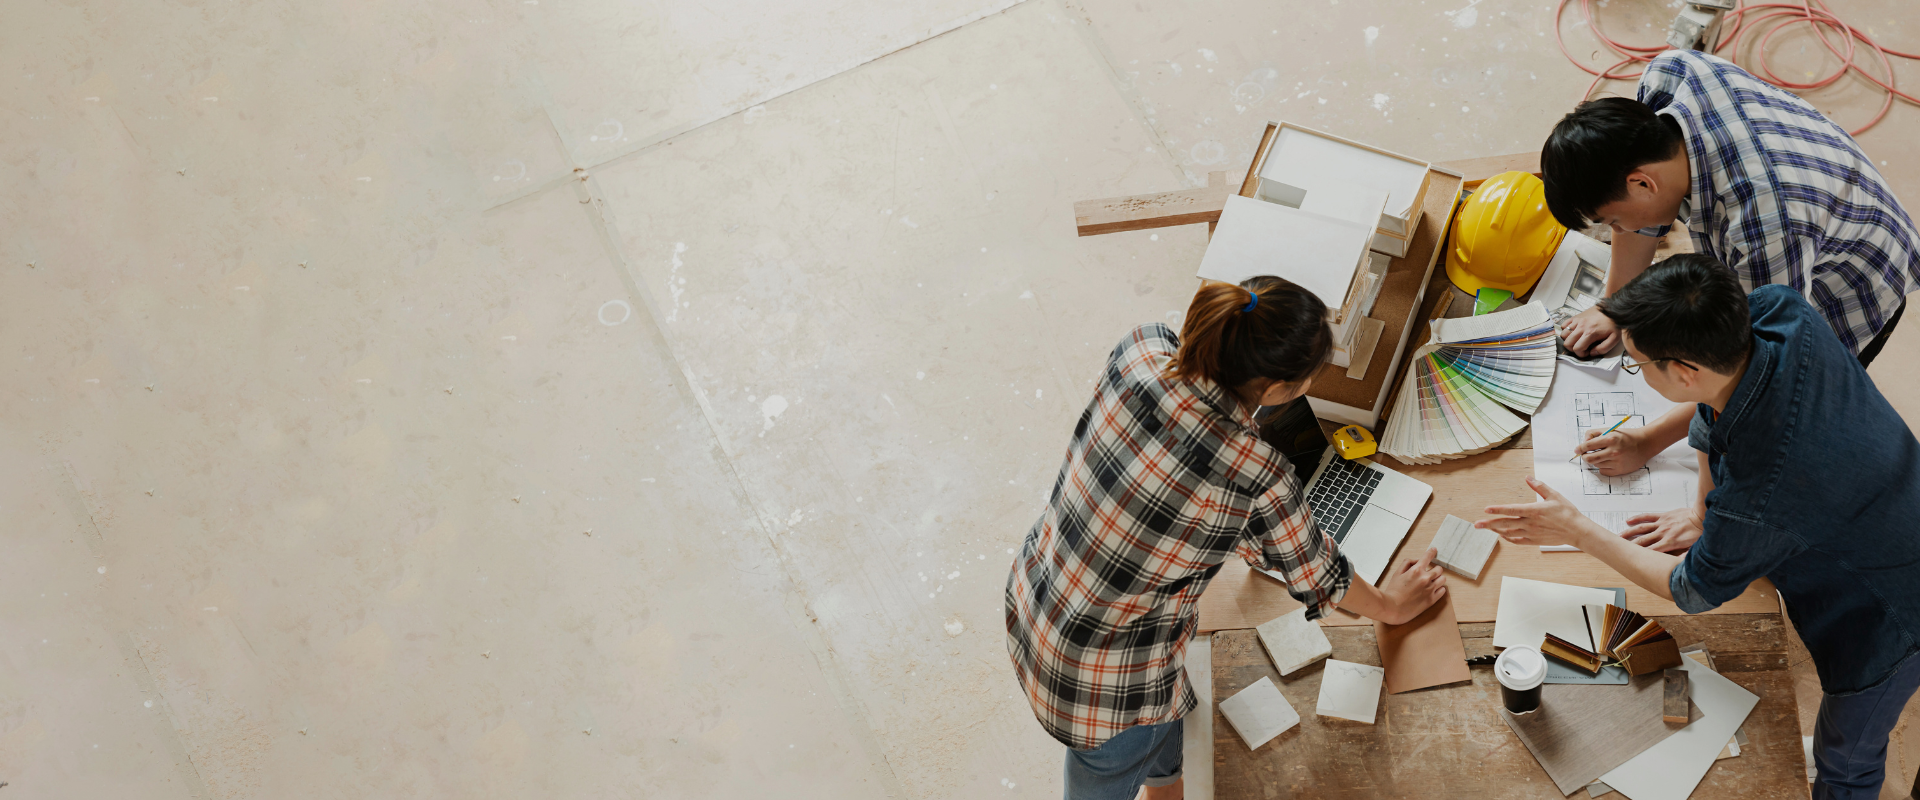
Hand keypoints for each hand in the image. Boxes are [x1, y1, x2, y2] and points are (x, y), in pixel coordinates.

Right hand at [1379, 547, 1446, 624]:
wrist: (1392, 608)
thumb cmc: (1393, 591)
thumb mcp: (1397, 573)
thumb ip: (1407, 564)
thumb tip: (1416, 561)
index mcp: (1416, 571)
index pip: (1427, 557)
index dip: (1431, 552)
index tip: (1434, 550)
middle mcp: (1425, 579)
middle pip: (1439, 569)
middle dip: (1434, 569)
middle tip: (1429, 573)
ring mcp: (1430, 589)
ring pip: (1443, 579)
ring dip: (1438, 579)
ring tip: (1432, 582)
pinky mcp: (1432, 599)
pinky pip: (1443, 590)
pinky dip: (1439, 588)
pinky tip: (1433, 589)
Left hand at [1476, 478, 1592, 548]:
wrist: (1577, 531)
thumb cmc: (1567, 512)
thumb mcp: (1554, 496)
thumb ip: (1539, 486)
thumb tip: (1528, 477)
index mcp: (1534, 511)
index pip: (1511, 510)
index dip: (1498, 510)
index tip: (1486, 509)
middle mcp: (1530, 523)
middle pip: (1505, 524)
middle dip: (1489, 524)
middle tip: (1476, 524)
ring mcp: (1531, 533)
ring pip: (1509, 533)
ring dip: (1496, 530)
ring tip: (1486, 528)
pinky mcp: (1534, 541)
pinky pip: (1517, 541)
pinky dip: (1508, 538)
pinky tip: (1502, 535)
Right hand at [1560, 306, 1619, 356]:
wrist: (1612, 309)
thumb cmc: (1613, 323)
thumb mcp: (1614, 338)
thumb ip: (1603, 348)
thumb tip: (1592, 353)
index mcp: (1590, 333)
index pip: (1577, 348)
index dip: (1581, 354)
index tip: (1587, 352)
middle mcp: (1581, 327)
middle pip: (1567, 343)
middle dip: (1572, 348)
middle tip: (1581, 347)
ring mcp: (1577, 321)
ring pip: (1563, 334)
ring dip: (1568, 339)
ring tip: (1576, 340)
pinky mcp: (1576, 317)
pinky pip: (1564, 325)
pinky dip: (1566, 330)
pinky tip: (1574, 332)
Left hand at [1575, 426, 1655, 475]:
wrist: (1645, 444)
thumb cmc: (1626, 436)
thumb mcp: (1610, 430)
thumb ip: (1594, 434)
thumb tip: (1583, 442)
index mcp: (1610, 439)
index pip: (1588, 445)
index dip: (1580, 448)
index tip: (1577, 450)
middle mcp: (1613, 451)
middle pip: (1589, 458)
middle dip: (1584, 456)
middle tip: (1585, 454)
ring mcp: (1617, 462)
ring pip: (1596, 465)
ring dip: (1596, 460)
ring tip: (1603, 455)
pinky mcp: (1620, 470)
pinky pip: (1603, 471)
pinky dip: (1602, 467)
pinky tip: (1608, 461)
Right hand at [1623, 507, 1701, 552]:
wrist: (1702, 516)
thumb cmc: (1700, 532)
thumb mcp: (1693, 549)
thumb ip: (1684, 558)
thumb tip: (1679, 567)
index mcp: (1669, 543)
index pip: (1650, 551)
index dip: (1639, 556)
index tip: (1630, 559)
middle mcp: (1662, 533)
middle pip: (1642, 540)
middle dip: (1630, 545)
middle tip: (1619, 548)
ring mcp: (1661, 524)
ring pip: (1641, 528)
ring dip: (1629, 532)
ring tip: (1619, 536)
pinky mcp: (1663, 516)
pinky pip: (1647, 517)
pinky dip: (1637, 518)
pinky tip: (1629, 521)